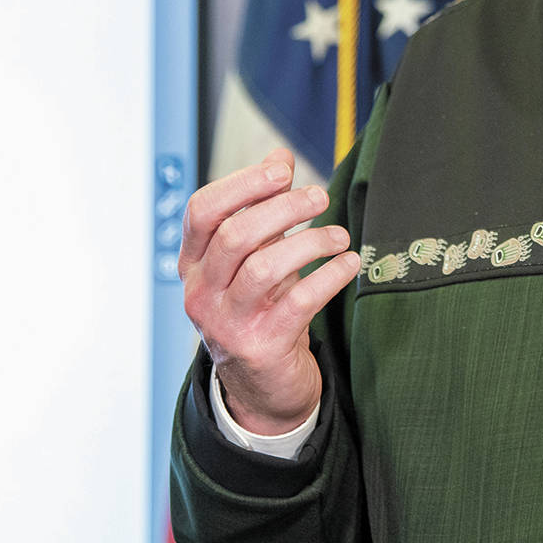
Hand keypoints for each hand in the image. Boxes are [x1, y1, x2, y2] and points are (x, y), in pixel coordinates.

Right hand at [178, 147, 360, 434]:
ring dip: (310, 242)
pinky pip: (298, 302)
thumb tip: (280, 155)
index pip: (202, 211)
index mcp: (193, 264)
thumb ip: (262, 208)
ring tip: (339, 235)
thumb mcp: (254, 257)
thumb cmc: (259, 309)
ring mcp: (227, 323)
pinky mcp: (260, 347)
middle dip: (284, 208)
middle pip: (236, 235)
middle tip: (321, 197)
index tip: (284, 169)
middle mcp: (201, 293)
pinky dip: (329, 276)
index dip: (243, 183)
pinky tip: (348, 263)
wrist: (261, 387)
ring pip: (264, 267)